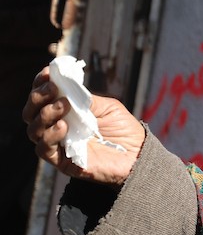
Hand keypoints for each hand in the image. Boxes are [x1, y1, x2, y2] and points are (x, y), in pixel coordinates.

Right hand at [23, 69, 144, 187]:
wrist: (138, 155)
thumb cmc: (123, 130)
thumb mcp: (107, 108)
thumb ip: (85, 99)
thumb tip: (66, 86)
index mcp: (65, 112)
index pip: (44, 97)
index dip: (41, 84)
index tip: (48, 72)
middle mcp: (56, 127)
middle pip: (31, 113)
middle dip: (38, 97)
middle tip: (52, 88)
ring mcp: (58, 145)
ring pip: (34, 130)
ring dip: (45, 114)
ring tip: (63, 105)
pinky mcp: (61, 161)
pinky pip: (44, 149)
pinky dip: (50, 135)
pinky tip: (63, 125)